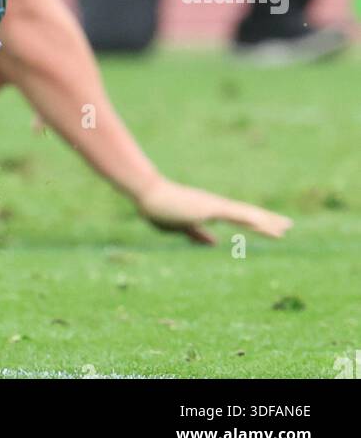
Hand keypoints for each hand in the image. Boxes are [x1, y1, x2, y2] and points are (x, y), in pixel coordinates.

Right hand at [135, 176, 291, 244]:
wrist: (148, 194)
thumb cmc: (160, 208)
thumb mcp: (180, 227)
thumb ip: (197, 234)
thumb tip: (214, 243)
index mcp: (208, 211)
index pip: (237, 218)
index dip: (254, 222)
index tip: (270, 226)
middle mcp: (216, 206)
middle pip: (247, 214)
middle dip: (268, 220)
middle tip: (288, 226)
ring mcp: (215, 205)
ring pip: (246, 215)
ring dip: (266, 221)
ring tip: (285, 228)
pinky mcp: (211, 207)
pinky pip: (237, 215)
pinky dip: (253, 220)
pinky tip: (265, 224)